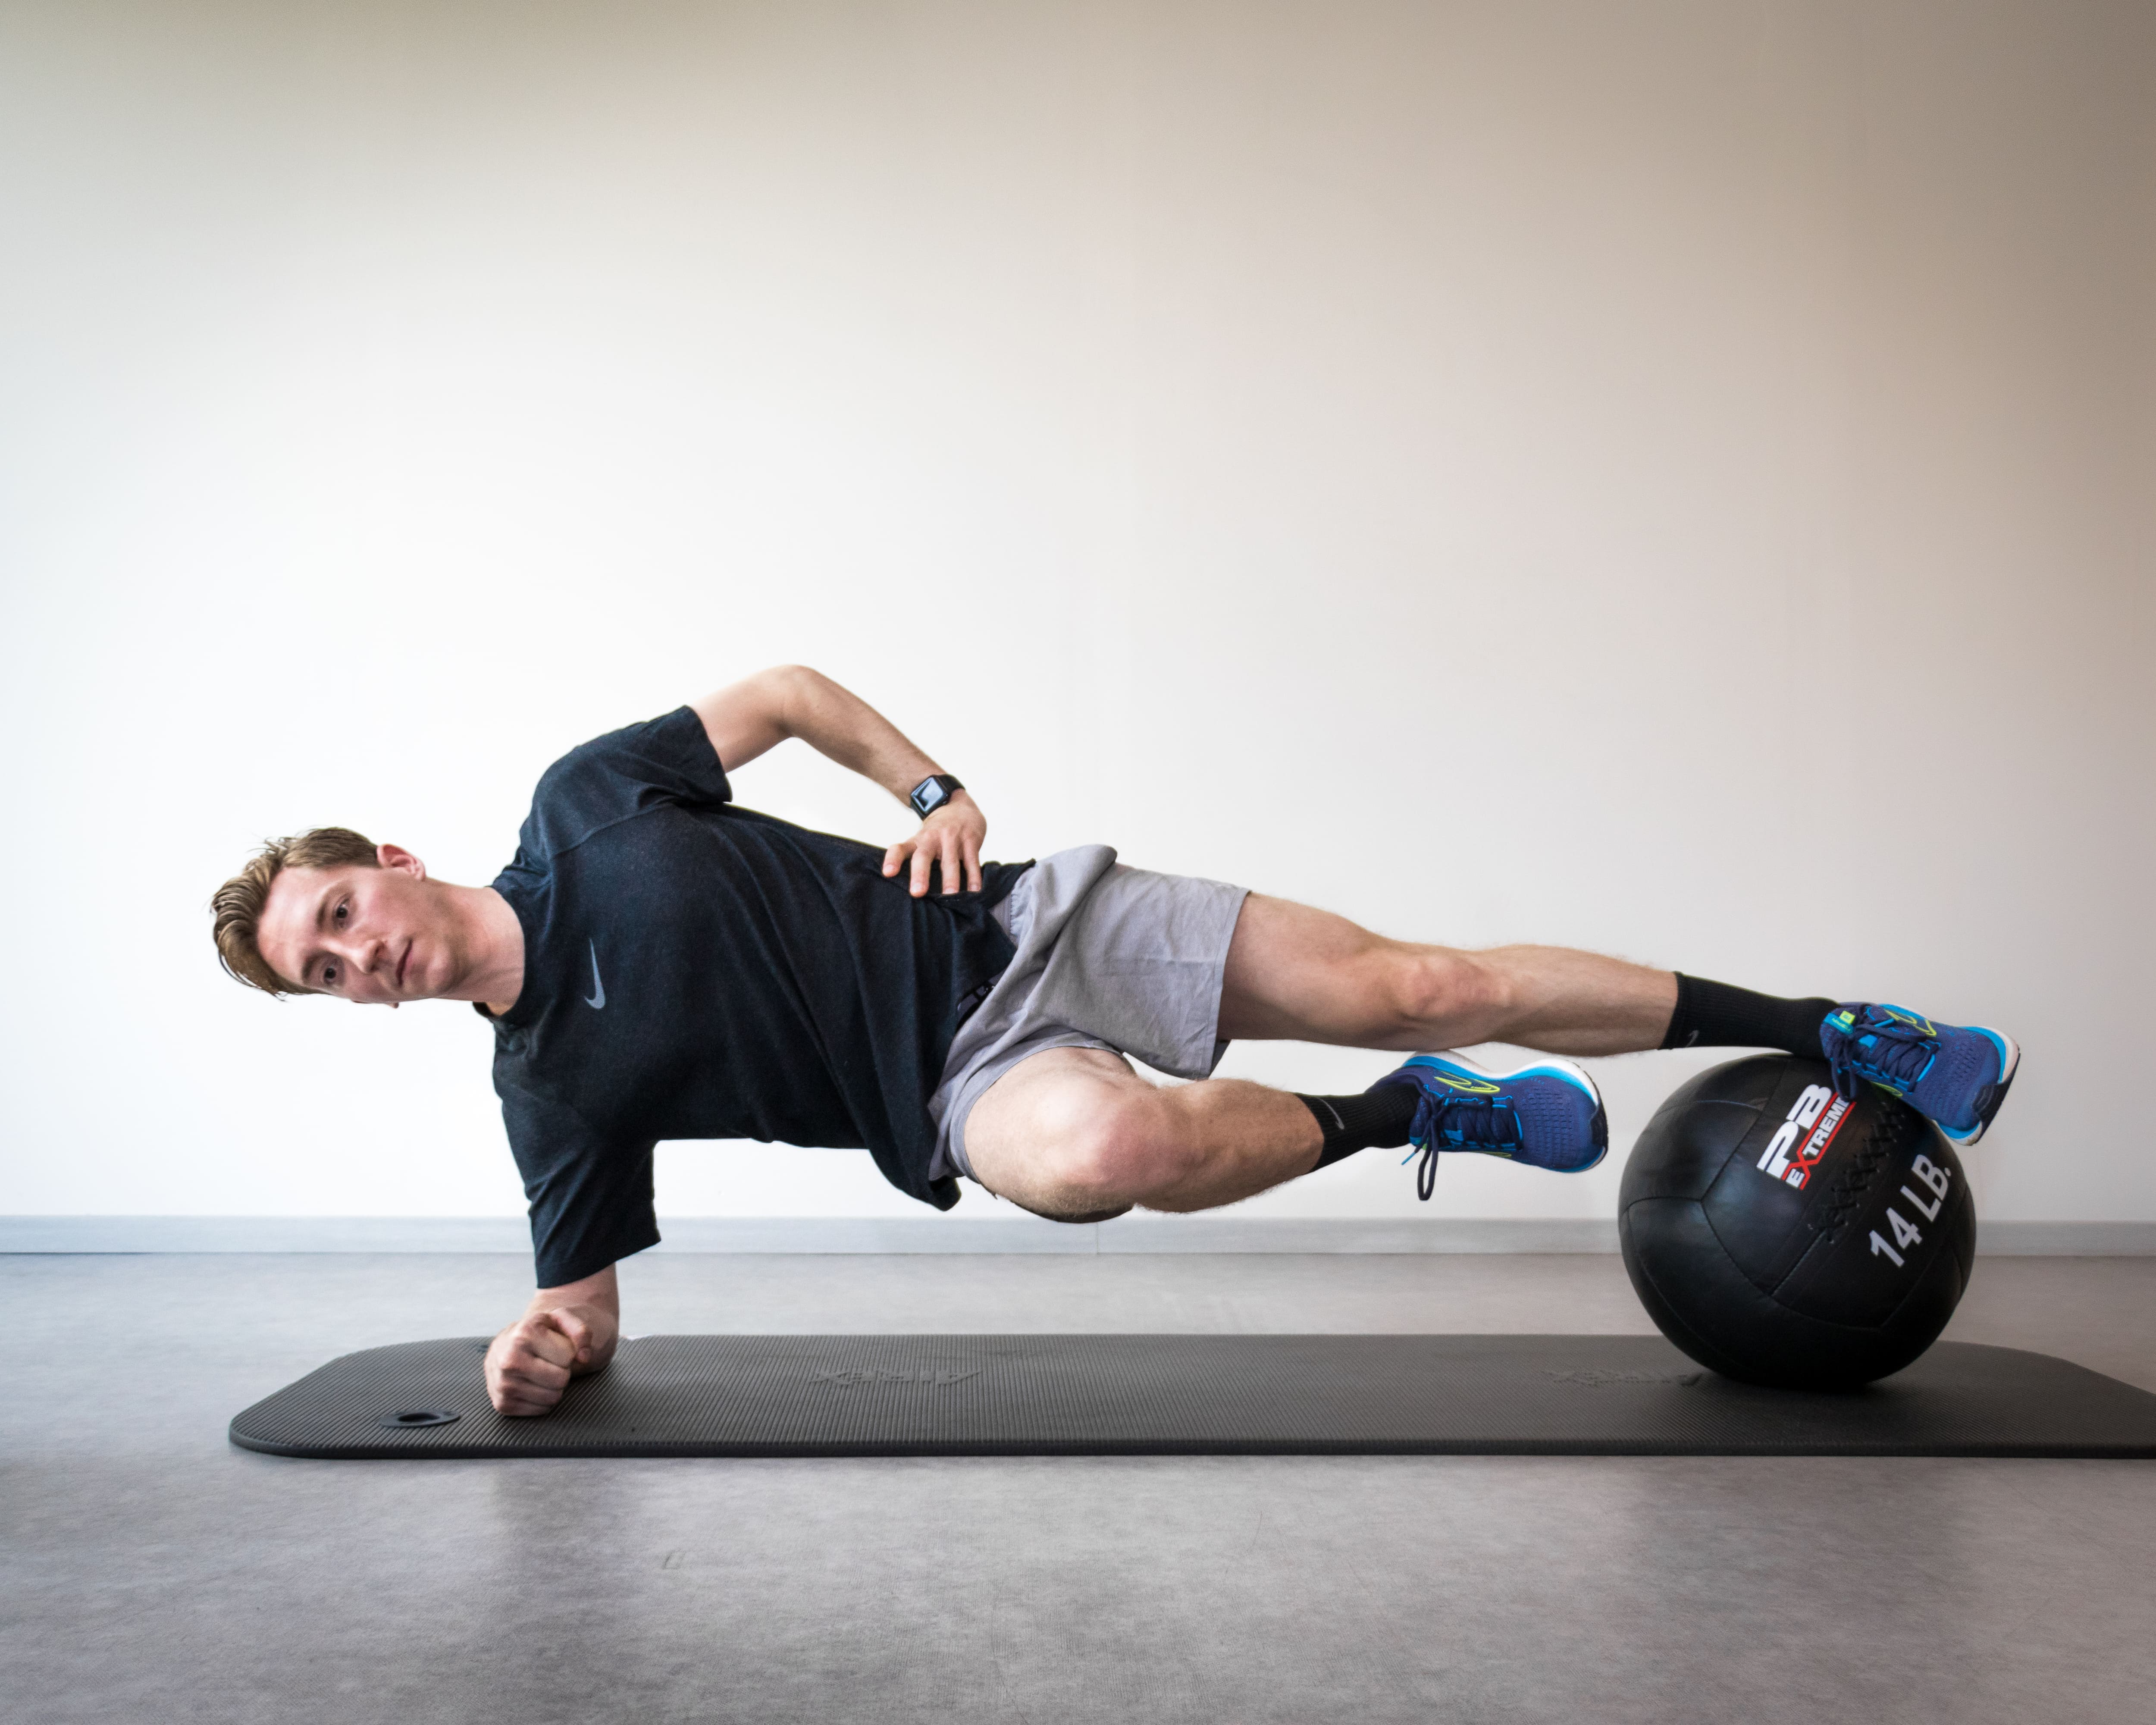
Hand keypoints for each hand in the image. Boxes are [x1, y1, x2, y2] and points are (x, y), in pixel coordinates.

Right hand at [485, 1302, 615, 1415]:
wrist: (503, 1348)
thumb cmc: (536, 1334)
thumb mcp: (559, 1321)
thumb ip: (581, 1331)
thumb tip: (585, 1357)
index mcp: (524, 1334)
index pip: (568, 1356)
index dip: (567, 1352)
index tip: (552, 1346)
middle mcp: (509, 1360)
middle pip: (561, 1379)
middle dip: (561, 1370)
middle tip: (548, 1361)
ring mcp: (503, 1384)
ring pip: (553, 1397)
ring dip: (553, 1387)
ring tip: (540, 1372)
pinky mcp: (503, 1404)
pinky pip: (542, 1409)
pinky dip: (542, 1400)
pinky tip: (531, 1384)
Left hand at [882, 790, 985, 896]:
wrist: (959, 805)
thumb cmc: (937, 831)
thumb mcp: (923, 839)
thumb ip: (917, 859)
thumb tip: (913, 892)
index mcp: (918, 840)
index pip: (901, 848)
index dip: (893, 859)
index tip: (888, 873)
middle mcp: (933, 838)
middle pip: (924, 856)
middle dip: (920, 874)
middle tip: (917, 892)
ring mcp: (953, 838)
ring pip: (950, 861)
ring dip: (950, 879)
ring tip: (950, 895)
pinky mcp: (971, 840)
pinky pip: (972, 861)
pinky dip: (974, 876)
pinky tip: (974, 890)